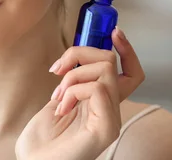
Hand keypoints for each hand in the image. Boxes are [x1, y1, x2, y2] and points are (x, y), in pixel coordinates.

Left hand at [15, 28, 144, 159]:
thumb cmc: (42, 139)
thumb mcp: (58, 99)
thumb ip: (72, 80)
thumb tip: (74, 56)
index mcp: (102, 103)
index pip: (129, 72)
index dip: (126, 50)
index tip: (114, 33)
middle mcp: (111, 110)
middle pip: (111, 61)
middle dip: (79, 54)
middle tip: (57, 70)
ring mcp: (111, 120)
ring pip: (104, 70)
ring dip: (72, 77)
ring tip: (58, 97)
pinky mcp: (106, 129)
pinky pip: (98, 89)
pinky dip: (74, 91)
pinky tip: (62, 108)